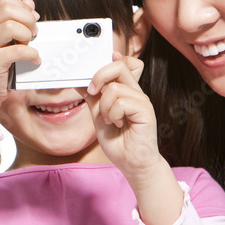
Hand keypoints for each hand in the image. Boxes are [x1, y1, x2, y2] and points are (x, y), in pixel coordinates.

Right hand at [0, 0, 40, 141]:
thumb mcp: (7, 39)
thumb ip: (17, 20)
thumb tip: (30, 3)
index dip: (22, 6)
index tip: (30, 20)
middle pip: (8, 8)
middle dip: (27, 19)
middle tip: (33, 34)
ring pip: (11, 26)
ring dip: (27, 35)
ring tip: (29, 45)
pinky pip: (17, 50)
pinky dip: (32, 54)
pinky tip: (34, 60)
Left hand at [86, 53, 182, 224]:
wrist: (132, 164)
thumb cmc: (118, 141)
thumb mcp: (98, 115)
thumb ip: (92, 97)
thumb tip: (78, 80)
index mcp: (126, 91)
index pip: (122, 63)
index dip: (108, 60)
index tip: (92, 69)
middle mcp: (135, 92)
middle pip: (119, 65)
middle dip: (99, 76)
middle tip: (92, 92)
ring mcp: (142, 101)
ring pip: (115, 87)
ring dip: (104, 106)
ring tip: (109, 120)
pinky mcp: (146, 111)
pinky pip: (121, 102)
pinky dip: (112, 114)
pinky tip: (116, 124)